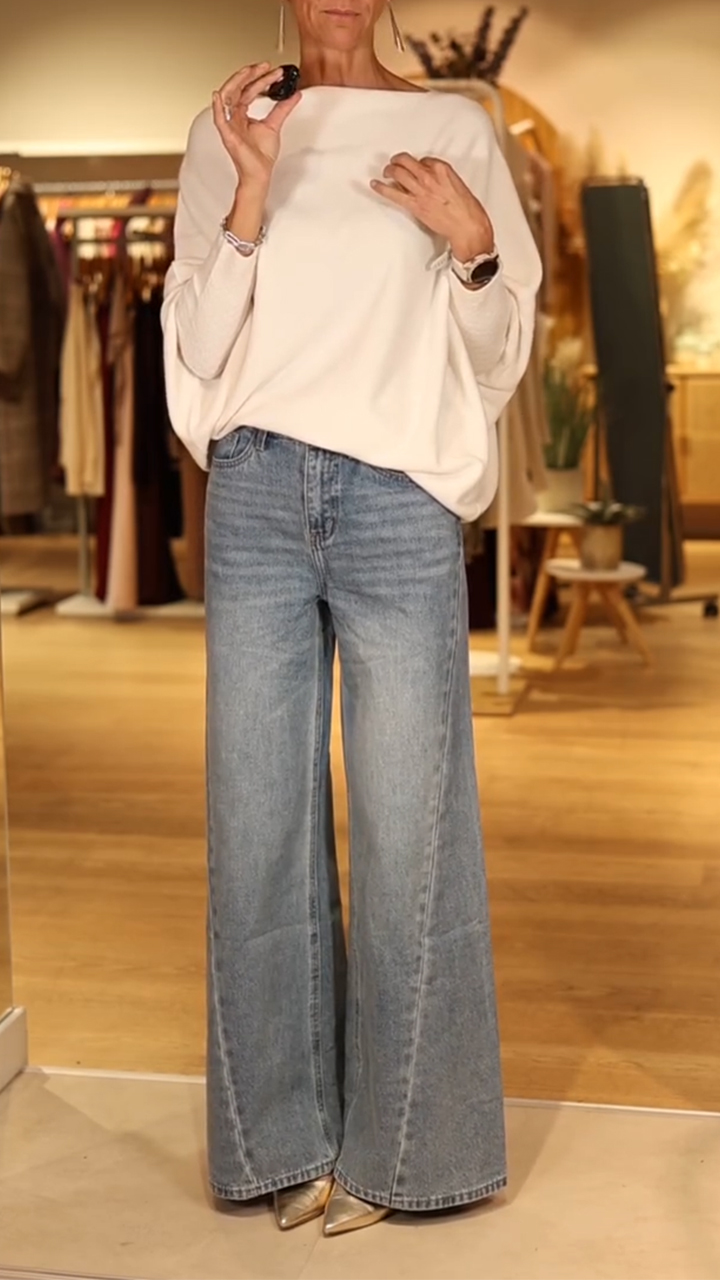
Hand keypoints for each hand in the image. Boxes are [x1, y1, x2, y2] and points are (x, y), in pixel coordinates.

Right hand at [212, 63, 300, 194]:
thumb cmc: (261, 155)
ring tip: (251, 71)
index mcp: (242, 113)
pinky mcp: (227, 134)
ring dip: (239, 81)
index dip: (261, 78)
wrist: (259, 174)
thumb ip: (283, 108)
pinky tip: (219, 94)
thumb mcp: (275, 124)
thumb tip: (294, 94)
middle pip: (239, 88)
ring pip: (228, 96)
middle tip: (266, 66)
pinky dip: (217, 105)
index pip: (249, 89)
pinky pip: (219, 117)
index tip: (275, 71)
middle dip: (252, 75)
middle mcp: (234, 116)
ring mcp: (229, 124)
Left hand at [371, 154, 494, 262]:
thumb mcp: (457, 184)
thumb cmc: (466, 208)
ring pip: (397, 173)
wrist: (466, 226)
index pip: (423, 160)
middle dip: (398, 161)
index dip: (417, 164)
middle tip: (394, 163)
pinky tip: (375, 184)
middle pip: (406, 162)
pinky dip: (381, 188)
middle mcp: (429, 176)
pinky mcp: (414, 205)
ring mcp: (420, 190)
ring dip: (389, 171)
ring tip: (386, 172)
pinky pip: (393, 193)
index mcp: (442, 168)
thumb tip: (434, 181)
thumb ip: (443, 179)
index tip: (416, 168)